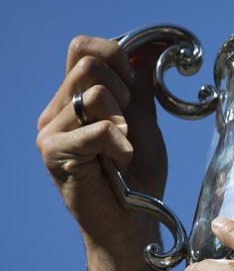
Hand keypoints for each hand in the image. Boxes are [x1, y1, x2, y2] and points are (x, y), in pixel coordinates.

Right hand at [36, 35, 166, 270]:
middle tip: (128, 128)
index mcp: (75, 98)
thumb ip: (139, 89)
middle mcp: (57, 110)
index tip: (134, 89)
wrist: (132, 222)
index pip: (82, 48)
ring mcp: (51, 131)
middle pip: (88, 64)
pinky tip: (121, 161)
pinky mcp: (54, 153)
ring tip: (123, 149)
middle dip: (123, 93)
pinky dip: (118, 143)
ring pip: (93, 93)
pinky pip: (95, 127)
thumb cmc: (138, 178)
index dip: (115, 57)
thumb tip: (145, 52)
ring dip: (123, 122)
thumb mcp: (143, 124)